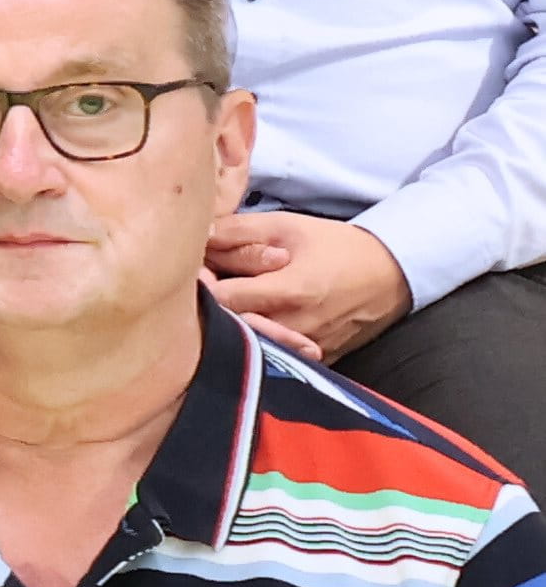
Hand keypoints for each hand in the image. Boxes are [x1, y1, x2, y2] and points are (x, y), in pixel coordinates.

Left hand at [206, 216, 409, 364]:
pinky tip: (259, 319)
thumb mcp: (287, 227)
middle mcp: (298, 326)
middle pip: (233, 326)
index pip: (224, 300)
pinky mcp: (318, 359)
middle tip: (214, 286)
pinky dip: (260, 340)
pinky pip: (277, 355)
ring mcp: (308, 348)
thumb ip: (238, 231)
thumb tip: (196, 235)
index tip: (200, 272)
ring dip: (236, 325)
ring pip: (252, 344)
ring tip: (236, 302)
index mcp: (291, 291)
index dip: (203, 287)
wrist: (391, 274)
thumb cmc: (337, 246)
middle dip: (214, 308)